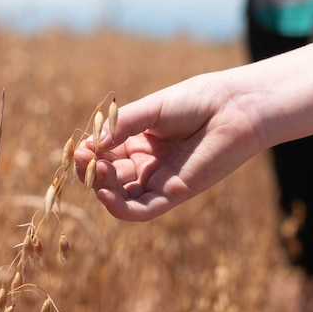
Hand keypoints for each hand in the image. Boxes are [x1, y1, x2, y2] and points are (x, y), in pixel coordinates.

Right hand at [74, 73, 263, 220]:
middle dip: (93, 171)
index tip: (79, 149)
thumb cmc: (195, 102)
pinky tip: (106, 196)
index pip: (105, 153)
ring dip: (103, 189)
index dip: (90, 154)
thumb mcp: (151, 110)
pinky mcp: (174, 193)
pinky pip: (142, 210)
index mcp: (140, 140)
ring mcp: (160, 179)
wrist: (233, 109)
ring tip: (96, 174)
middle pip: (109, 176)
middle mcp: (147, 162)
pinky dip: (120, 208)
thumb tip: (90, 145)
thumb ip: (121, 127)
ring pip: (122, 195)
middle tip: (84, 161)